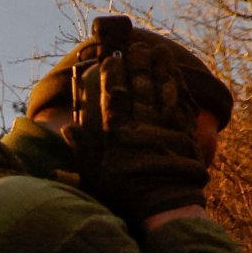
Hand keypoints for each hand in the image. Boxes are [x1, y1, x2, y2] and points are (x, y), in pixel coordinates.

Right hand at [66, 40, 208, 220]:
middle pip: (140, 89)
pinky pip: (180, 106)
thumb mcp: (95, 176)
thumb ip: (82, 150)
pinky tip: (176, 76)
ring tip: (160, 51)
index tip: (112, 58)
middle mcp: (141, 127)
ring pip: (161, 93)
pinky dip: (178, 89)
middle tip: (138, 45)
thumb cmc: (124, 195)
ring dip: (161, 70)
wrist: (164, 207)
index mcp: (118, 135)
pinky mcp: (183, 136)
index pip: (113, 98)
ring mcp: (164, 129)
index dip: (112, 76)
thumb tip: (68, 128)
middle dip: (138, 65)